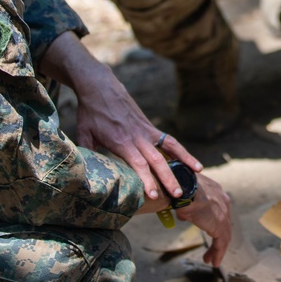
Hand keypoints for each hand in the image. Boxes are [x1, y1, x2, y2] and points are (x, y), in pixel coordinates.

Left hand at [42, 32, 203, 202]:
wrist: (100, 86)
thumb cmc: (90, 112)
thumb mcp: (83, 135)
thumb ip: (87, 155)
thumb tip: (85, 174)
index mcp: (121, 141)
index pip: (137, 164)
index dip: (146, 180)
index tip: (153, 195)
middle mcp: (137, 137)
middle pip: (156, 160)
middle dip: (168, 178)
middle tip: (179, 193)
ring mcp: (145, 130)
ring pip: (169, 147)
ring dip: (183, 160)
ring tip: (197, 173)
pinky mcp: (149, 126)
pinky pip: (168, 140)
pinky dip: (180, 150)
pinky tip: (190, 160)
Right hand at [175, 174, 232, 266]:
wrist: (183, 188)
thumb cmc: (179, 188)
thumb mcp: (183, 196)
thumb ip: (187, 206)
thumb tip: (184, 216)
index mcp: (215, 191)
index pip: (218, 210)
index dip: (214, 223)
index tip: (209, 231)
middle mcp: (223, 201)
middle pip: (224, 223)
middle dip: (218, 238)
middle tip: (212, 251)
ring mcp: (223, 213)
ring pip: (224, 235)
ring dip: (218, 249)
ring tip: (212, 260)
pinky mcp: (219, 225)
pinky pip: (221, 243)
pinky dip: (219, 253)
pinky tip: (214, 262)